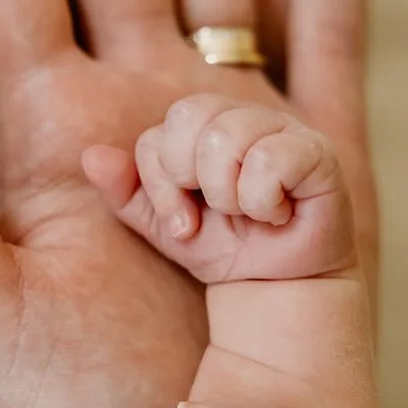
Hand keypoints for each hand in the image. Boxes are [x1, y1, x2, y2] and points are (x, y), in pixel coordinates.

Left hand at [84, 95, 354, 282]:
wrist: (274, 293)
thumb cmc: (218, 248)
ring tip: (246, 213)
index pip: (157, 133)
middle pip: (187, 117)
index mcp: (199, 124)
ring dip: (228, 195)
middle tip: (214, 214)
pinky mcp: (316, 151)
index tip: (182, 225)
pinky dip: (263, 200)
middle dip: (191, 182)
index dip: (161, 185)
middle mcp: (238, 114)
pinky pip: (270, 158)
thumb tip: (91, 156)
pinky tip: (276, 214)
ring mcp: (281, 127)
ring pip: (226, 135)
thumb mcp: (158, 224)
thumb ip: (123, 190)